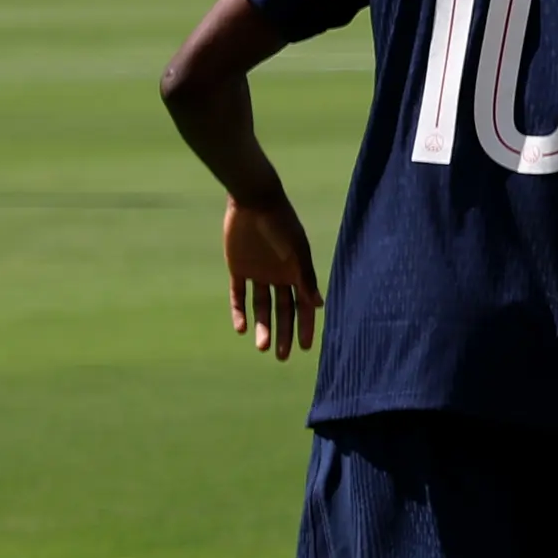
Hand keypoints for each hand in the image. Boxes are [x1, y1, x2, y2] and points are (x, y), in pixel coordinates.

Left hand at [222, 196, 322, 358]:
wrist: (254, 200)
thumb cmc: (281, 224)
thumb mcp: (296, 252)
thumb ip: (305, 278)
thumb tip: (319, 306)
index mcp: (297, 273)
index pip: (303, 307)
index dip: (304, 327)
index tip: (304, 348)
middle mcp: (279, 277)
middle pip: (283, 311)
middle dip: (284, 334)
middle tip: (282, 357)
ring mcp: (258, 274)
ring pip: (261, 308)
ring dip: (263, 327)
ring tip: (262, 347)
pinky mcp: (239, 269)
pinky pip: (238, 295)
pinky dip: (239, 311)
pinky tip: (240, 328)